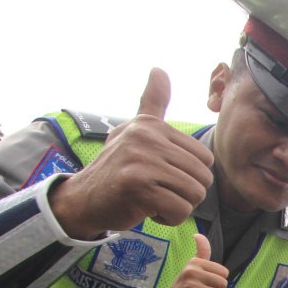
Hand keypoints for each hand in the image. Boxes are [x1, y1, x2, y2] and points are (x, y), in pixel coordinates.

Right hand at [50, 68, 214, 238]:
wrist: (83, 200)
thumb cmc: (117, 168)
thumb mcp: (135, 131)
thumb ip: (152, 103)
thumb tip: (159, 69)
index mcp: (151, 126)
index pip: (204, 159)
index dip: (189, 175)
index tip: (162, 175)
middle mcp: (146, 138)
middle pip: (203, 178)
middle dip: (186, 193)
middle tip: (158, 190)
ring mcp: (141, 162)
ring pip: (195, 195)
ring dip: (178, 206)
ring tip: (153, 198)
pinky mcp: (138, 187)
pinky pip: (181, 210)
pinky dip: (169, 218)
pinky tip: (148, 210)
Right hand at [155, 235, 228, 287]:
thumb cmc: (187, 284)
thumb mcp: (193, 266)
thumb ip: (201, 251)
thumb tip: (198, 234)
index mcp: (195, 262)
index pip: (224, 272)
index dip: (218, 280)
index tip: (206, 282)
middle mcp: (192, 272)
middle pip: (223, 284)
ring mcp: (190, 287)